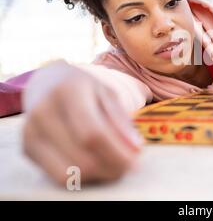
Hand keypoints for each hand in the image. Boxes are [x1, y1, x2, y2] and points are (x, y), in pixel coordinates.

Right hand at [23, 66, 142, 185]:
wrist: (49, 83)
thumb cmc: (85, 90)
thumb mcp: (108, 94)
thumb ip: (121, 121)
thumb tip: (135, 149)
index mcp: (68, 91)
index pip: (93, 133)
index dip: (117, 152)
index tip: (136, 160)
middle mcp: (44, 111)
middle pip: (82, 157)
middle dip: (112, 168)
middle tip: (129, 165)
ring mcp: (31, 131)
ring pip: (69, 173)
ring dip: (98, 176)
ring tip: (114, 165)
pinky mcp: (27, 149)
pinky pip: (58, 176)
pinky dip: (82, 177)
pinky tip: (96, 165)